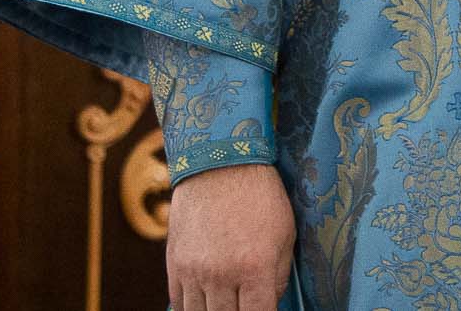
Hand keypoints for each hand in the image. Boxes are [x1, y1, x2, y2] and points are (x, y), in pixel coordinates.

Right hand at [167, 161, 295, 310]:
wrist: (219, 164)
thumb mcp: (285, 234)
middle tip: (244, 305)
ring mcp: (194, 271)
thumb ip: (278, 277)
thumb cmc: (260, 196)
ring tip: (226, 304)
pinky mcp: (174, 264)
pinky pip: (179, 303)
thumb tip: (269, 304)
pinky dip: (192, 308)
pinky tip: (205, 302)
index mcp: (255, 267)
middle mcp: (221, 274)